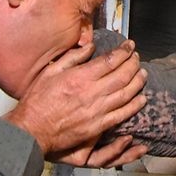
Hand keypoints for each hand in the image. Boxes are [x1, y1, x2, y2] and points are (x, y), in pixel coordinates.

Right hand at [3, 39, 147, 163]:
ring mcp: (97, 111)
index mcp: (80, 77)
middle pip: (123, 75)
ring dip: (138, 82)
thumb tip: (90, 47)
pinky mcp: (97, 127)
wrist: (32, 130)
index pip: (110, 60)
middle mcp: (92, 93)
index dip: (124, 51)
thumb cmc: (37, 101)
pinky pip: (122, 115)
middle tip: (137, 57)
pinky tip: (141, 99)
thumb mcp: (51, 71)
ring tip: (143, 74)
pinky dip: (134, 106)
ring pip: (126, 94)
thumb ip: (72, 57)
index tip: (129, 46)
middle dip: (133, 64)